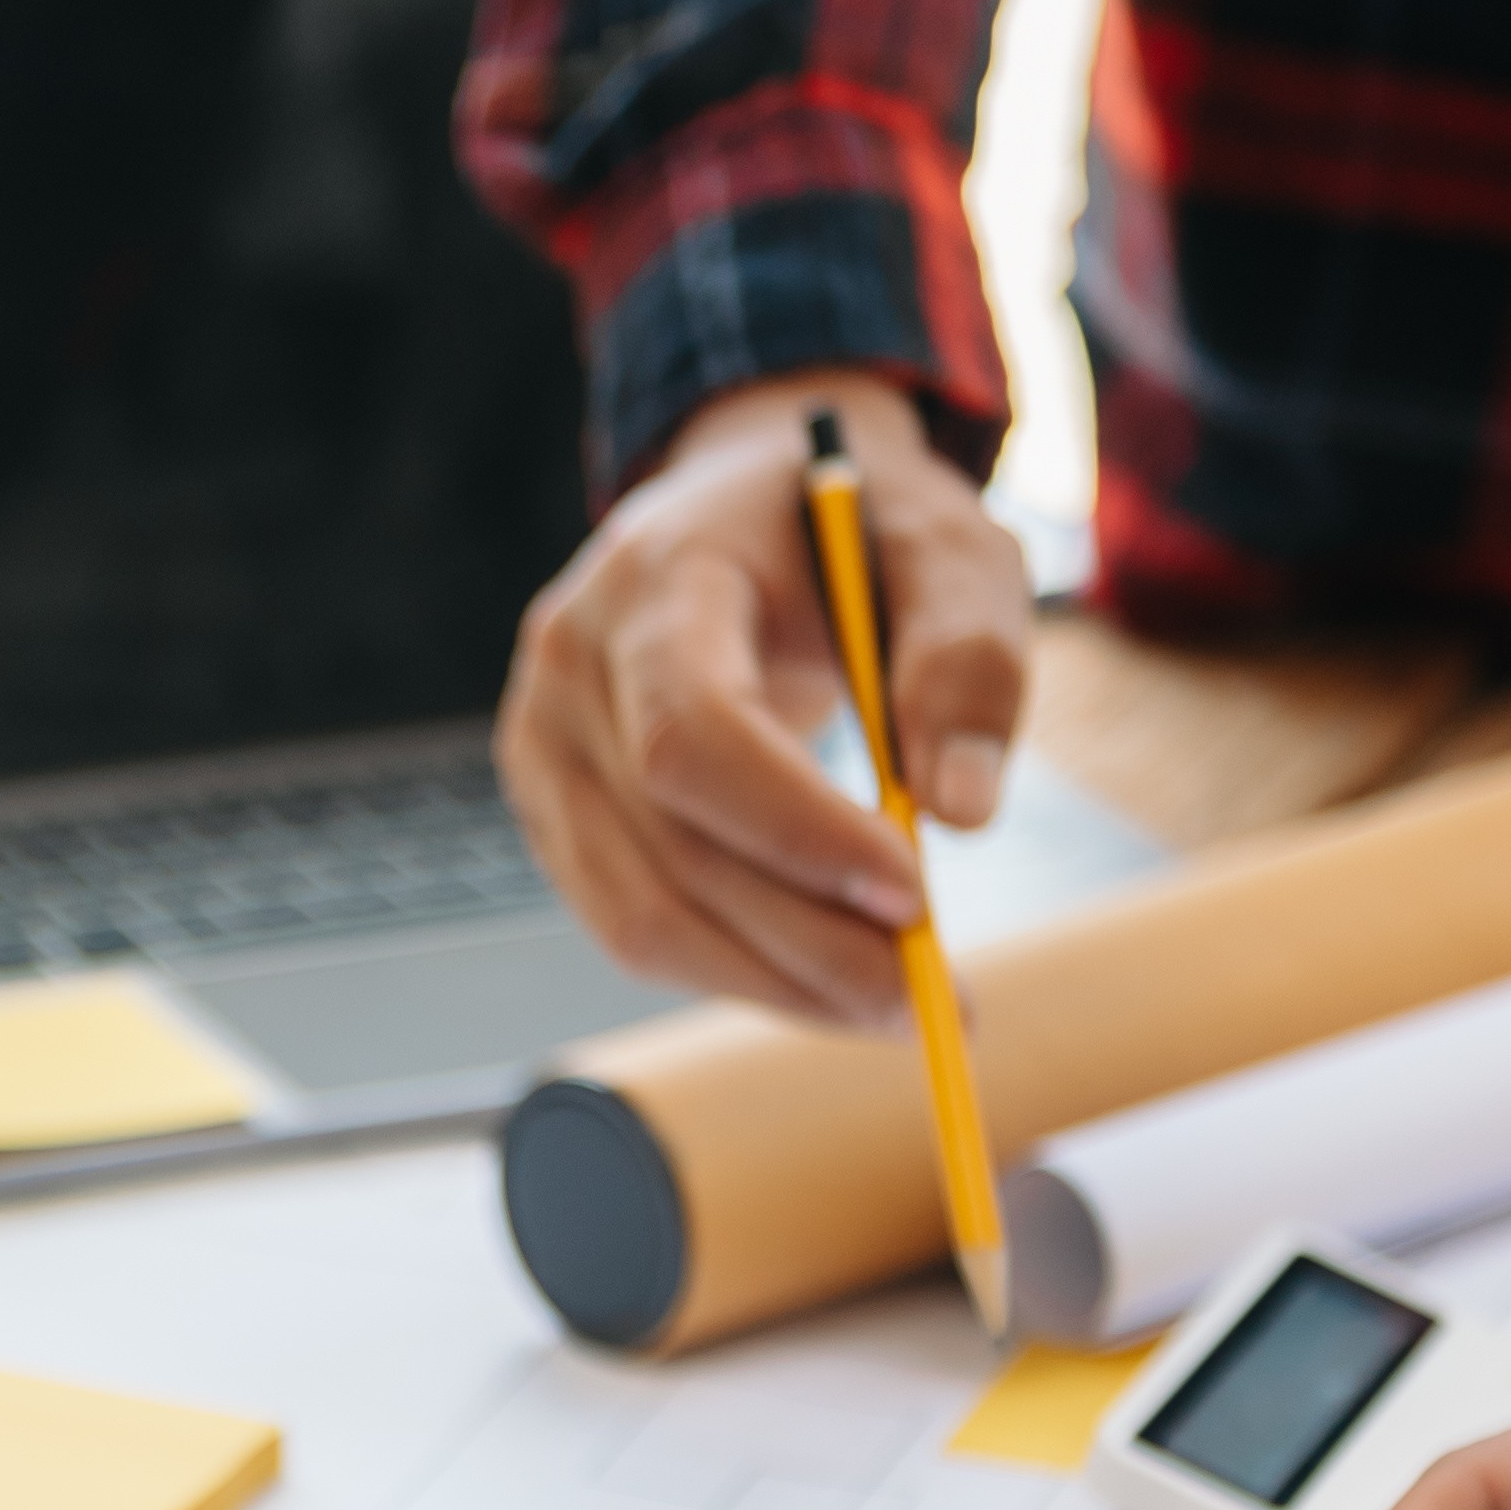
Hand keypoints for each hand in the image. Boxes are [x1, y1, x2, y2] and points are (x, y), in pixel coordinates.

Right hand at [494, 373, 1029, 1028]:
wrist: (746, 504)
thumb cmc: (855, 527)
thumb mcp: (946, 548)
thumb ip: (967, 658)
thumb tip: (965, 813)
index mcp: (657, 577)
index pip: (693, 731)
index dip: (795, 829)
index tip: (913, 894)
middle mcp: (571, 665)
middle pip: (674, 846)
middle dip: (812, 941)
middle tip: (933, 999)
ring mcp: (543, 745)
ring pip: (641, 918)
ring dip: (776, 984)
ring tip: (893, 1005)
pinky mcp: (553, 813)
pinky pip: (634, 926)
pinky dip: (737, 971)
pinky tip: (822, 978)